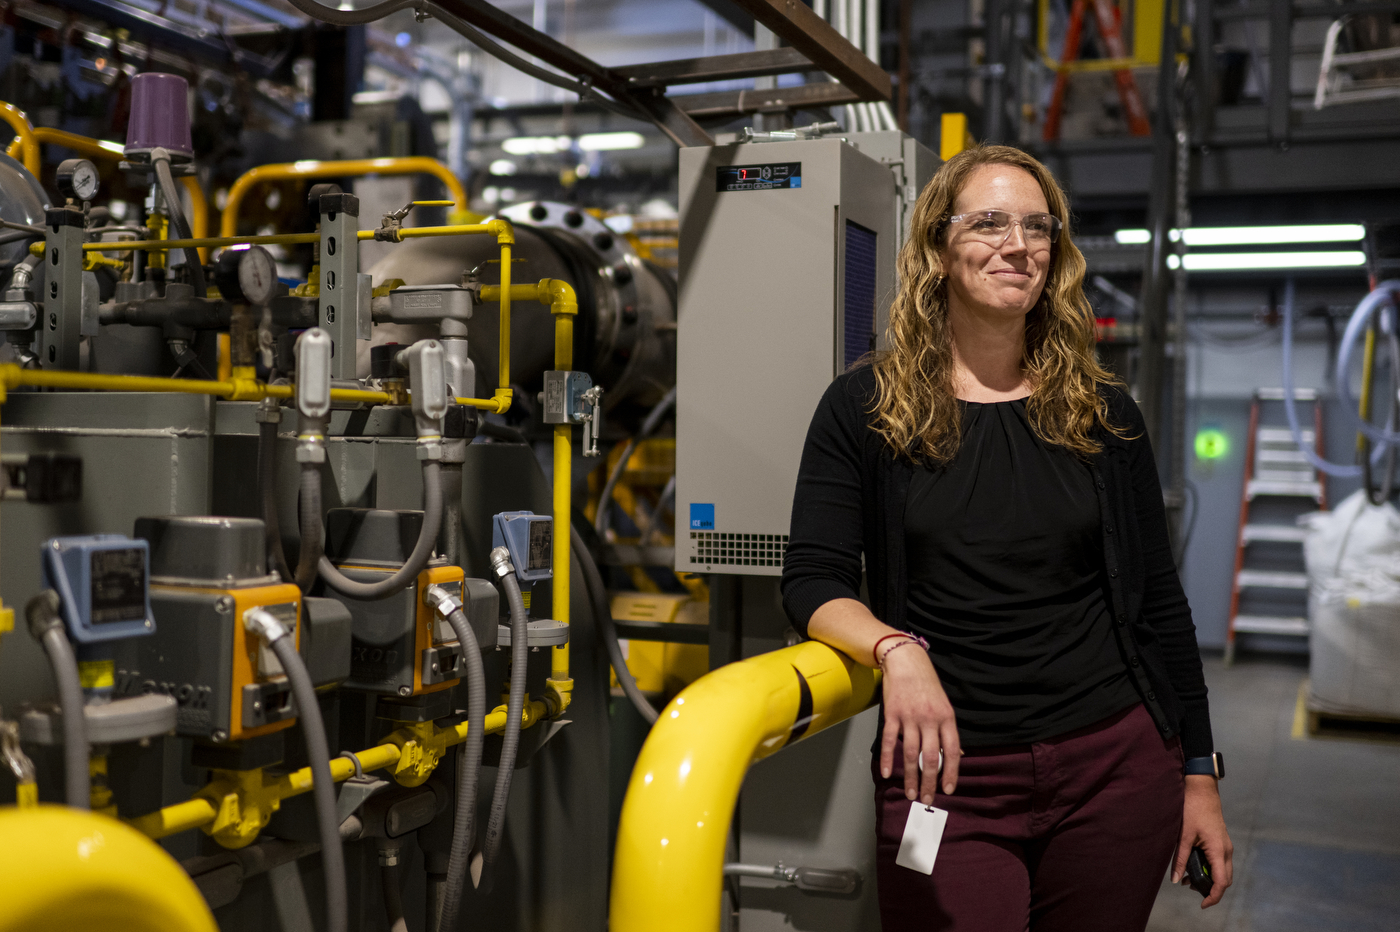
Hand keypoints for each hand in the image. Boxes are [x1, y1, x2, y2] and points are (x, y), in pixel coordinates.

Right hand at [878, 644, 960, 804]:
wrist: (906, 662)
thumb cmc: (927, 684)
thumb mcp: (944, 705)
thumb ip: (947, 730)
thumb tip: (956, 755)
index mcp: (946, 718)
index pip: (951, 751)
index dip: (951, 772)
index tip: (948, 789)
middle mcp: (929, 720)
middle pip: (930, 758)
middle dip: (929, 782)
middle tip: (927, 799)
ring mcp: (909, 717)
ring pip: (910, 754)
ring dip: (911, 777)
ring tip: (910, 793)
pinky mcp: (892, 715)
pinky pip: (890, 741)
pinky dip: (888, 759)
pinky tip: (888, 774)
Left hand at [1173, 774, 1233, 907]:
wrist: (1201, 789)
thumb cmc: (1192, 809)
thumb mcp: (1183, 835)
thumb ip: (1180, 859)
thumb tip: (1175, 879)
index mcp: (1218, 850)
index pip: (1221, 882)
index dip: (1212, 896)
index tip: (1202, 904)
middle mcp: (1226, 850)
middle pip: (1224, 880)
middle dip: (1210, 889)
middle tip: (1191, 889)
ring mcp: (1226, 846)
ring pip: (1223, 871)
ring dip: (1209, 878)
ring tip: (1188, 877)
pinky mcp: (1222, 841)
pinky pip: (1220, 862)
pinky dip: (1210, 868)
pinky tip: (1193, 865)